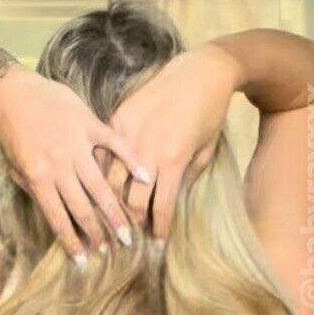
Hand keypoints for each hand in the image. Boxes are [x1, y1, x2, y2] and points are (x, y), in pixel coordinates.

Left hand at [0, 67, 151, 261]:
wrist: (11, 90)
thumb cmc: (10, 131)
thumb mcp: (14, 165)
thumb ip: (33, 187)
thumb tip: (52, 211)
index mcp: (38, 177)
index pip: (58, 217)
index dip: (72, 240)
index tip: (85, 259)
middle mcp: (59, 165)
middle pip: (82, 206)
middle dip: (98, 231)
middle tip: (114, 249)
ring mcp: (76, 143)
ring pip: (100, 183)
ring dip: (115, 210)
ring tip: (128, 230)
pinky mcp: (88, 123)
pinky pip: (113, 144)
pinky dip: (129, 160)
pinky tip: (144, 177)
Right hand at [108, 44, 239, 236]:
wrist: (200, 73)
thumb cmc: (209, 114)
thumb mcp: (206, 151)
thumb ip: (187, 179)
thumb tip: (169, 202)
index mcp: (174, 162)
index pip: (161, 207)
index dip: (158, 229)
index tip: (156, 241)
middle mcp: (148, 151)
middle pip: (131, 200)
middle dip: (132, 222)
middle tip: (132, 233)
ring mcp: (129, 134)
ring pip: (111, 180)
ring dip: (113, 201)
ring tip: (114, 213)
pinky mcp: (118, 119)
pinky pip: (104, 153)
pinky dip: (104, 171)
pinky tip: (104, 183)